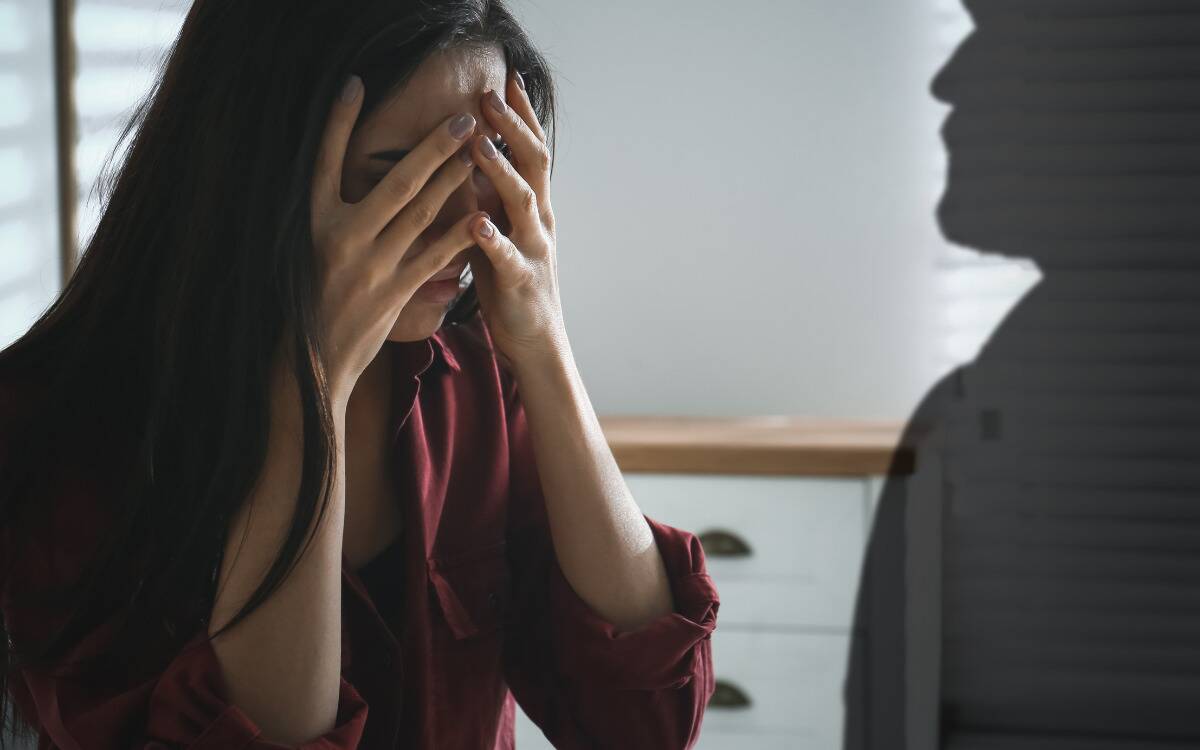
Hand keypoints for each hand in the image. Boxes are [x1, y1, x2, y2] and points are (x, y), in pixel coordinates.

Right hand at [306, 75, 484, 406]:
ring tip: (478, 152)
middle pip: (395, 182)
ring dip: (454, 179)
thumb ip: (332, 211)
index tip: (356, 82)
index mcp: (313, 220)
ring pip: (421, 213)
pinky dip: (460, 235)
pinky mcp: (394, 293)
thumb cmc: (311, 295)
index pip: (324, 159)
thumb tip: (348, 172)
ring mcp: (370, 266)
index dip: (338, 121)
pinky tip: (483, 213)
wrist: (312, 358)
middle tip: (463, 118)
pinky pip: (434, 257)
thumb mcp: (307, 247)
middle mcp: (341, 237)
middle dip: (433, 147)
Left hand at [464, 70, 565, 370]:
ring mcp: (535, 251)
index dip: (522, 116)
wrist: (537, 342)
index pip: (533, 150)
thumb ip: (492, 199)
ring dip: (501, 171)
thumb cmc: (512, 286)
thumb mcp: (504, 233)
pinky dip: (492, 239)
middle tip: (489, 96)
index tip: (507, 80)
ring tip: (480, 144)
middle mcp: (541, 222)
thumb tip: (467, 161)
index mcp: (535, 209)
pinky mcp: (521, 283)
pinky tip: (477, 223)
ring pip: (524, 203)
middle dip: (512, 128)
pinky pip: (507, 258)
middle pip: (534, 164)